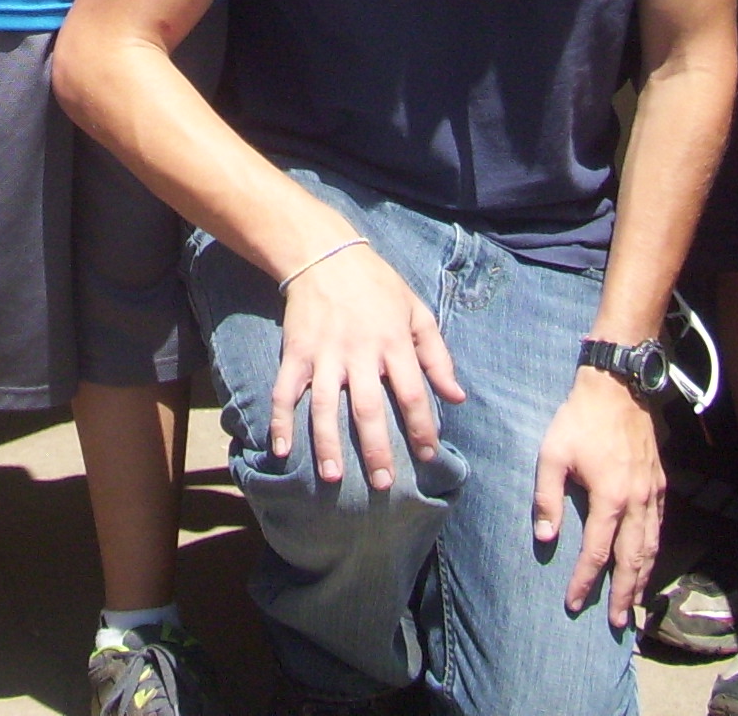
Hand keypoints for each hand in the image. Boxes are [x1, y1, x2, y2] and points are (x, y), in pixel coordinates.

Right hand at [272, 238, 465, 491]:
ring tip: (333, 477)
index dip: (422, 428)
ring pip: (323, 406)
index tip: (427, 456)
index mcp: (394, 341)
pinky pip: (284, 391)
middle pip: (368, 408)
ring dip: (327, 443)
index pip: (412, 394)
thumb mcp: (417, 311)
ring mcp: (324, 353)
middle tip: (382, 482)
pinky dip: (280, 421)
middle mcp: (359, 351)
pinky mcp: (295, 352)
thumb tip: (457, 397)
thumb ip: (437, 355)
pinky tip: (282, 451)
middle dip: (376, 448)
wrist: (325, 254)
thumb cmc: (378, 286)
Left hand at [534, 367, 666, 624]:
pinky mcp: (659, 484)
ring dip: (643, 579)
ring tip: (635, 605)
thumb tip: (545, 539)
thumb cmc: (580, 419)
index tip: (574, 602)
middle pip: (632, 559)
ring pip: (651, 547)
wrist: (618, 386)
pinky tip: (646, 563)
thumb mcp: (552, 454)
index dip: (585, 580)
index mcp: (610, 497)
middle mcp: (637, 501)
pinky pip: (659, 528)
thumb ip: (547, 498)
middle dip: (623, 594)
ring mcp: (652, 493)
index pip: (597, 551)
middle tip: (616, 623)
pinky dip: (653, 552)